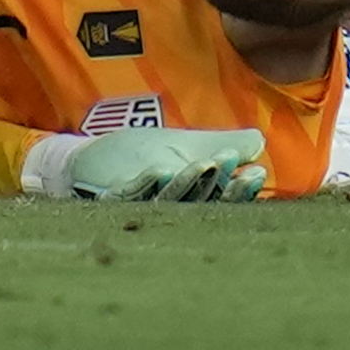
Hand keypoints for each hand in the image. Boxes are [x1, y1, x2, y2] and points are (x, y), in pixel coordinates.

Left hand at [65, 127, 267, 201]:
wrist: (88, 158)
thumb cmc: (139, 155)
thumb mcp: (186, 144)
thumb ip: (221, 142)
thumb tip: (260, 140)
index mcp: (190, 197)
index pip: (221, 198)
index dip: (240, 188)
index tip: (257, 171)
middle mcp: (168, 208)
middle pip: (201, 202)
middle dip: (220, 185)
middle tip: (235, 164)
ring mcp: (140, 205)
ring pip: (170, 200)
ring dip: (189, 183)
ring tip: (207, 163)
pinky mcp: (112, 198)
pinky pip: (133, 193)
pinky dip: (149, 183)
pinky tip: (163, 169)